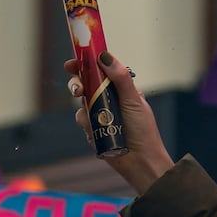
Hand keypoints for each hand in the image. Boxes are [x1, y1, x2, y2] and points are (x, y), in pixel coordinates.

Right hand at [64, 53, 175, 194]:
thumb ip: (120, 78)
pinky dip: (86, 123)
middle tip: (77, 90)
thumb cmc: (143, 130)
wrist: (140, 161)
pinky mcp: (92, 128)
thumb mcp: (134, 101)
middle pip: (86, 83)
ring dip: (83, 106)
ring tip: (93, 115)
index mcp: (121, 88)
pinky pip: (81, 120)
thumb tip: (104, 56)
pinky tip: (97, 131)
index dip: (86, 63)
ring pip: (81, 102)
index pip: (100, 70)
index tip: (74, 61)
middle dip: (77, 83)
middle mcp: (109, 98)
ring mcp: (100, 113)